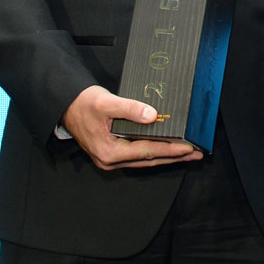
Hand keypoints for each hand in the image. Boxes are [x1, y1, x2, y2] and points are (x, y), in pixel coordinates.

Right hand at [61, 85, 203, 170]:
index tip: (188, 148)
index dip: (169, 149)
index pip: (147, 151)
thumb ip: (129, 109)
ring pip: (145, 159)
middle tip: (196, 154)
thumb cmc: (84, 104)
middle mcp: (110, 160)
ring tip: (188, 153)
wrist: (66, 106)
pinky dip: (154, 152)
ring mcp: (111, 159)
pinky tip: (167, 148)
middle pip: (149, 159)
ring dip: (166, 155)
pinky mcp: (112, 153)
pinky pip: (138, 155)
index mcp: (109, 151)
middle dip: (174, 157)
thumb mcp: (106, 103)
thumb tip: (152, 115)